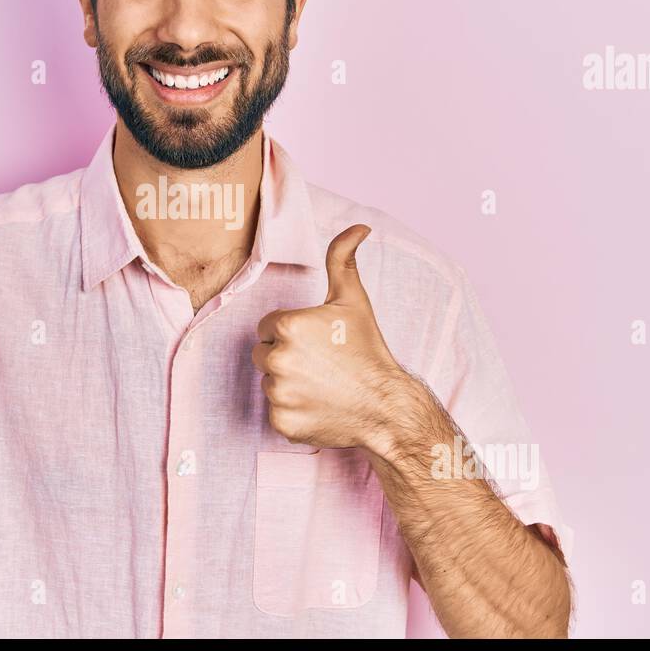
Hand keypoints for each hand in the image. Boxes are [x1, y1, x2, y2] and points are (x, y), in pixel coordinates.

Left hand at [252, 224, 413, 448]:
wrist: (386, 407)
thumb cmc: (368, 351)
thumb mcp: (354, 300)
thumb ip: (343, 259)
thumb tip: (359, 227)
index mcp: (287, 325)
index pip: (267, 326)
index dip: (292, 332)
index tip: (317, 342)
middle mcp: (277, 359)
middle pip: (263, 353)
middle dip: (286, 356)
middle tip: (320, 364)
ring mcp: (278, 394)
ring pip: (269, 382)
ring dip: (289, 383)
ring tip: (321, 385)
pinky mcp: (281, 423)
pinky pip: (276, 411)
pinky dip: (293, 411)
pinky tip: (319, 406)